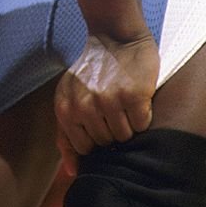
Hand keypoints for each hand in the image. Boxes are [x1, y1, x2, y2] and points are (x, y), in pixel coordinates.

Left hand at [55, 32, 159, 175]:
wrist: (114, 35)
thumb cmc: (92, 70)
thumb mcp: (68, 97)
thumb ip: (66, 134)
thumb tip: (74, 171)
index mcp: (64, 107)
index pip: (85, 148)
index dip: (95, 137)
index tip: (98, 118)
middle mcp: (83, 105)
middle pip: (106, 143)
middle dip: (111, 128)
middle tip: (111, 103)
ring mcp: (108, 100)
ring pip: (125, 137)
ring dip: (128, 122)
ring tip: (121, 99)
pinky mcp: (132, 95)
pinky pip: (142, 124)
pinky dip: (142, 113)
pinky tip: (134, 95)